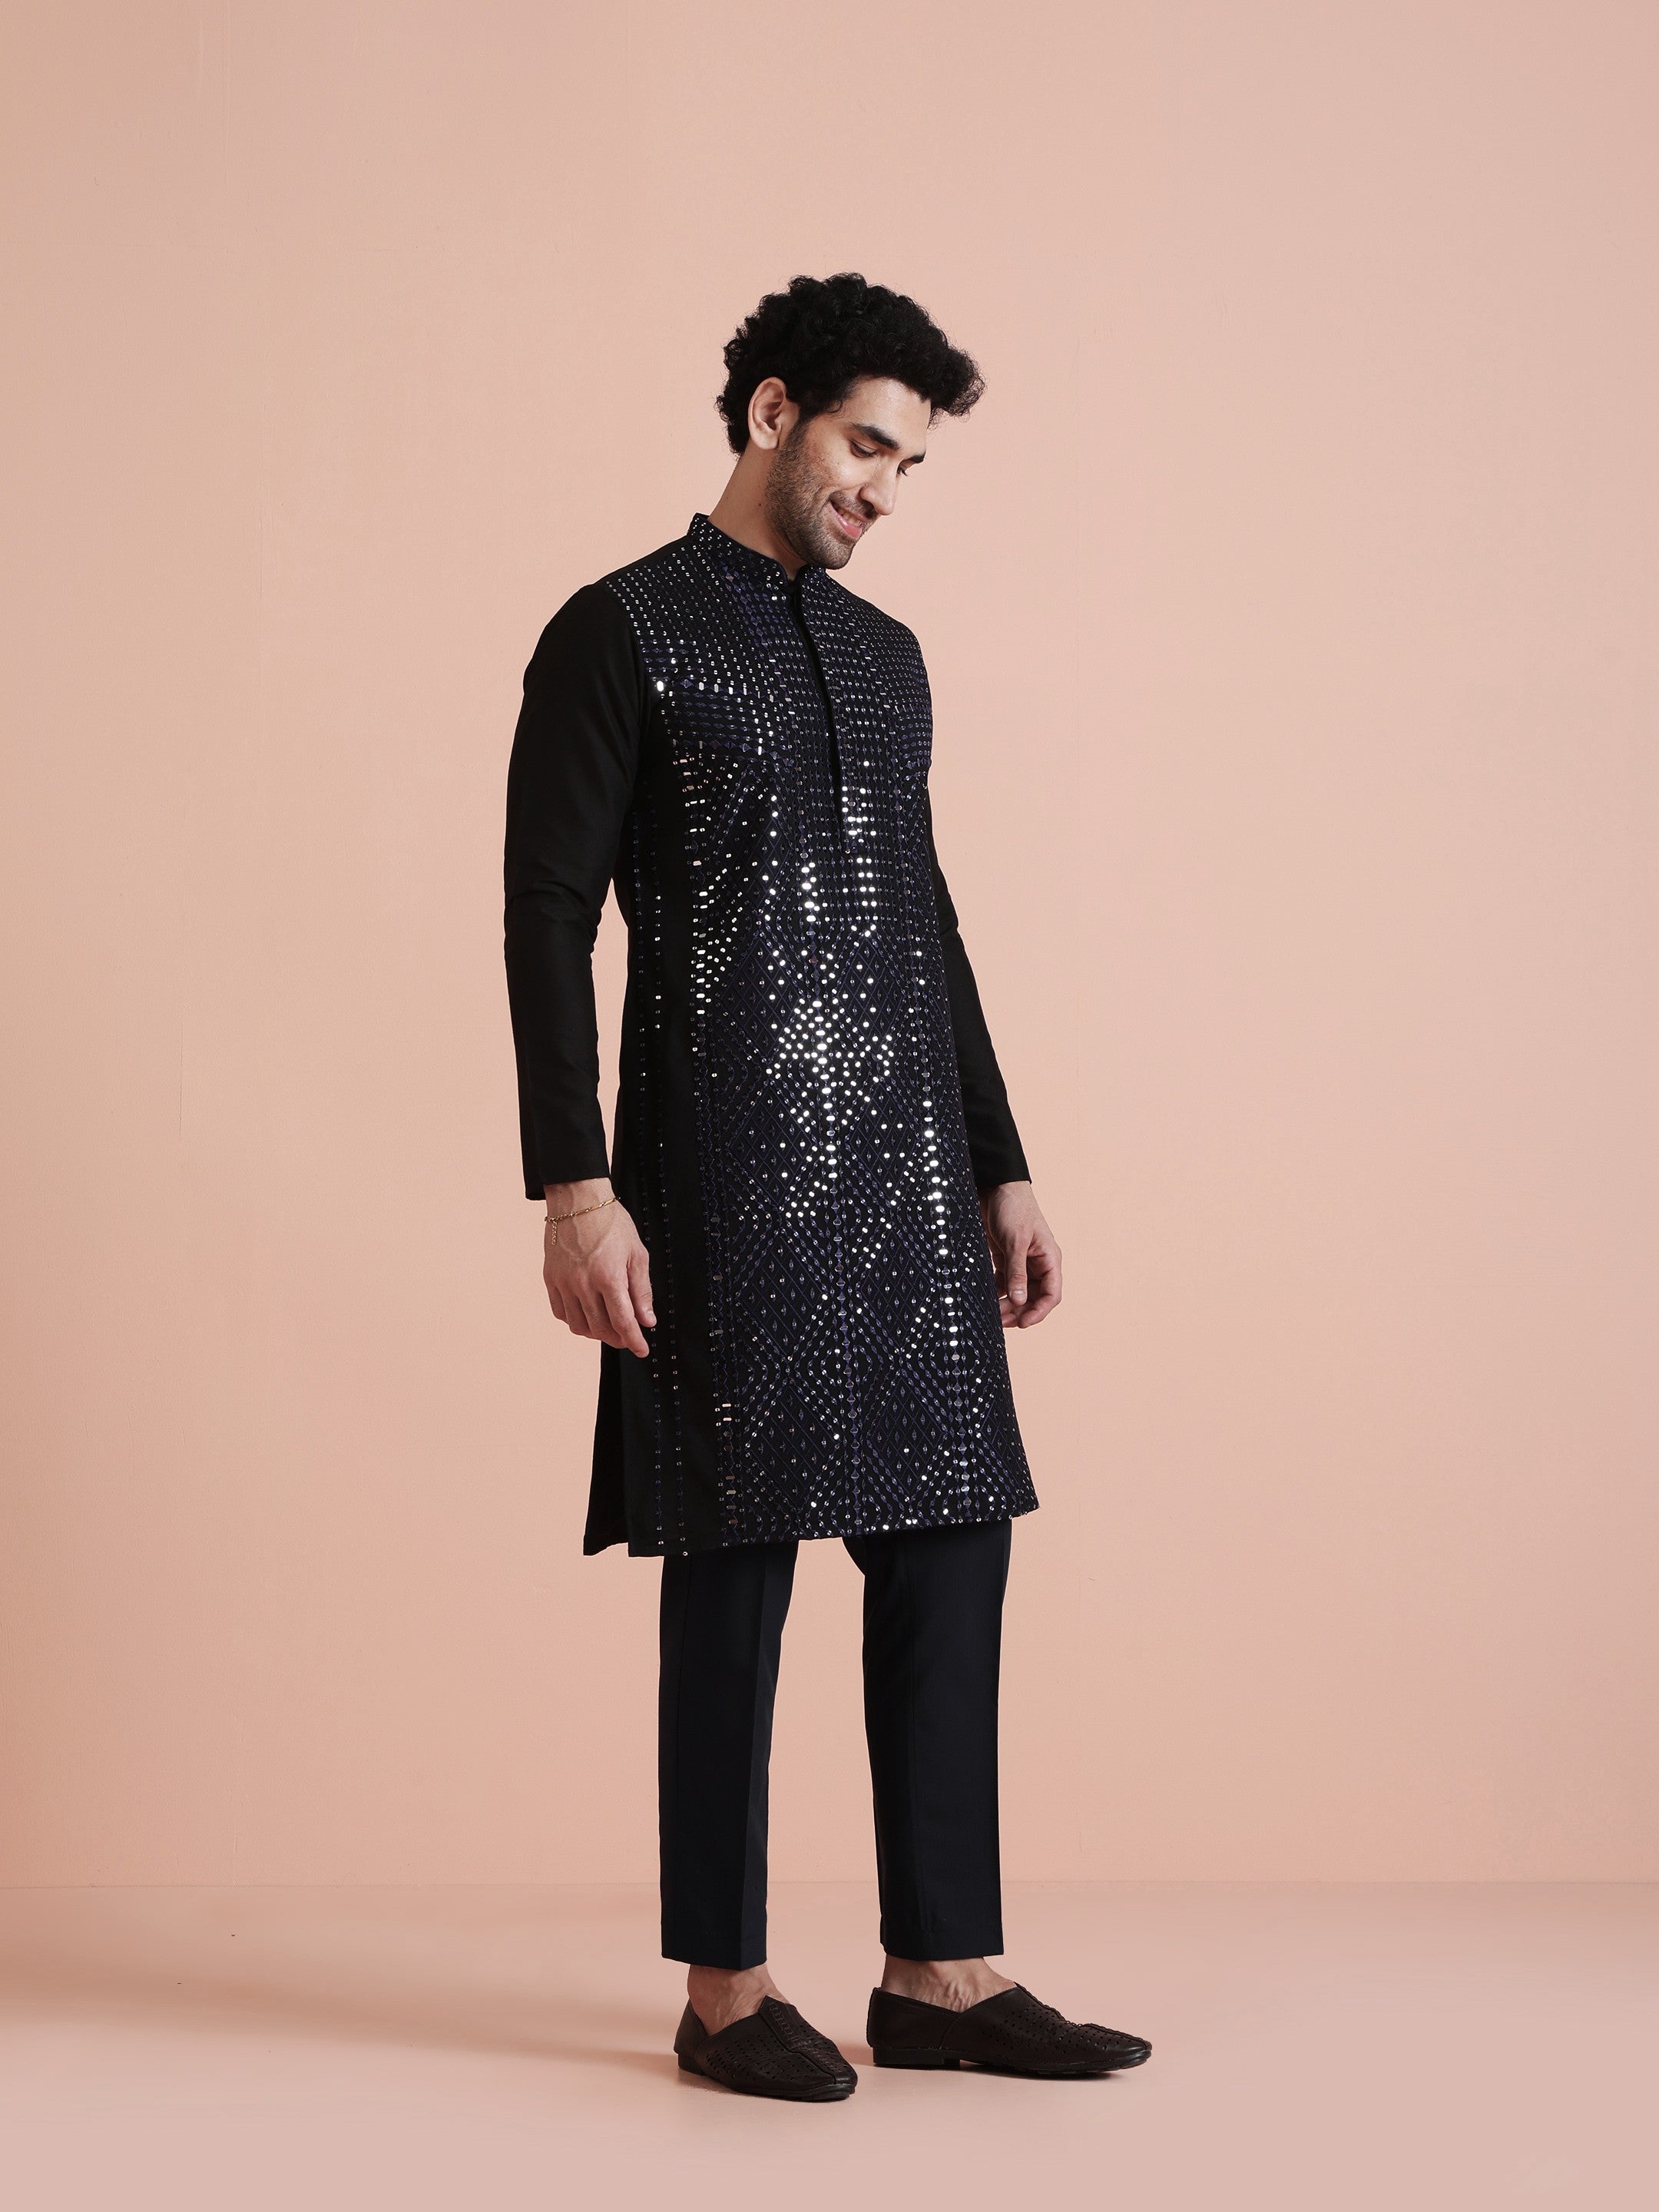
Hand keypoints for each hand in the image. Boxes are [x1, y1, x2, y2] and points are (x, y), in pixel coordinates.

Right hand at [542, 1180, 656, 1357]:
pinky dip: (574, 1321)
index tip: (642, 1350)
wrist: (577, 1201)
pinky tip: (586, 1316)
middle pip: (601, 1328)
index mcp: (609, 1278)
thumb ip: (642, 1290)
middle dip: (618, 1339)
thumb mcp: (636, 1253)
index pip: (623, 1322)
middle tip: (628, 1339)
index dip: (634, 1341)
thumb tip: (647, 1320)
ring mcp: (564, 1283)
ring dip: (596, 1334)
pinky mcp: (550, 1279)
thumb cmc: (612, 1224)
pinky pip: (560, 1312)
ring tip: (608, 1329)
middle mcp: (584, 1284)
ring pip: (579, 1326)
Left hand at [979, 1182, 1060, 1328]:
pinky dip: (997, 1293)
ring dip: (1007, 1306)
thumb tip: (1018, 1301)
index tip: (1023, 1323)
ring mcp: (1022, 1262)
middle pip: (1033, 1298)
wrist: (996, 1186)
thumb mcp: (1015, 1241)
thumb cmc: (1013, 1208)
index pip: (1051, 1294)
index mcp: (1049, 1259)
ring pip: (1018, 1293)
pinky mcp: (1005, 1259)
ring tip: (992, 1315)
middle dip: (1019, 1312)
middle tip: (1000, 1322)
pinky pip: (1005, 1283)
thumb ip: (1017, 1272)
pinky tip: (986, 1300)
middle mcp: (1038, 1264)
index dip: (1039, 1311)